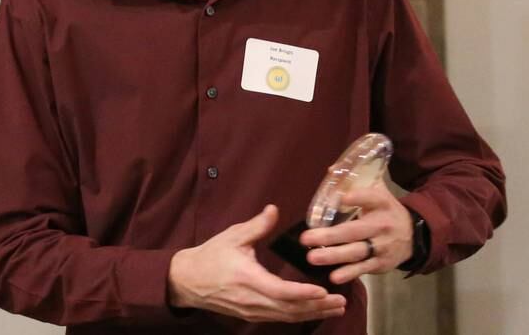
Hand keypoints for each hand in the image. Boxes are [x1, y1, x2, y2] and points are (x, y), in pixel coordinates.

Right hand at [168, 204, 346, 322]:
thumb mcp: (233, 236)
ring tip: (335, 308)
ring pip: (286, 317)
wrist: (187, 280)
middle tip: (341, 301)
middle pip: (289, 309)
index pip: (280, 291)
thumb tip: (274, 209)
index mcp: (248, 279)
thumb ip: (256, 225)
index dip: (303, 293)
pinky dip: (298, 316)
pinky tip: (313, 311)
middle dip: (317, 306)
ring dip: (312, 314)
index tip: (323, 291)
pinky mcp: (251, 314)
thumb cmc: (211, 255)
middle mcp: (252, 300)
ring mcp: (252, 311)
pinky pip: (279, 318)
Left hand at [299, 180, 413, 283]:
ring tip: (312, 257)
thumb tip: (331, 169)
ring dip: (333, 256)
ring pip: (356, 252)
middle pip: (355, 231)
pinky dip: (349, 273)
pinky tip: (334, 276)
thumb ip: (356, 180)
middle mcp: (382, 225)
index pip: (371, 198)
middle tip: (305, 237)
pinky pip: (363, 268)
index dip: (358, 198)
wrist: (413, 236)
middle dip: (330, 236)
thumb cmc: (386, 209)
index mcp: (382, 203)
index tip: (342, 198)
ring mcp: (381, 246)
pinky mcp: (381, 263)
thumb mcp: (378, 191)